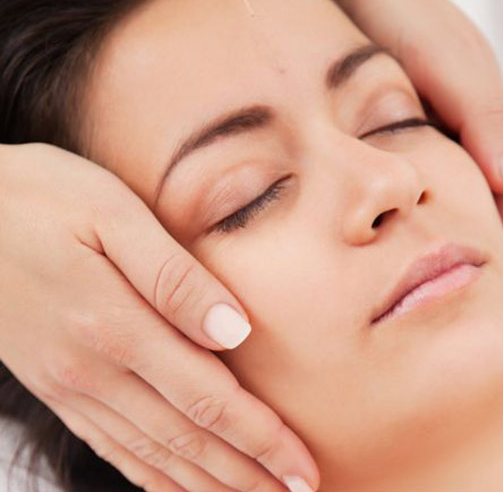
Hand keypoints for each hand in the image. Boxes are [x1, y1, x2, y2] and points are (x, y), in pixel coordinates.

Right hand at [0, 143, 318, 490]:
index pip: (207, 399)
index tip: (302, 466)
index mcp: (115, 325)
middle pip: (187, 439)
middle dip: (248, 472)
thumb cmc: (42, 198)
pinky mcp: (57, 386)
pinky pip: (113, 446)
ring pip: (152, 454)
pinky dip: (153, 477)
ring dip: (208, 485)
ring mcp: (70, 385)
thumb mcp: (111, 214)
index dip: (261, 438)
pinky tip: (177, 488)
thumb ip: (174, 276)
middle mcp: (92, 371)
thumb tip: (235, 330)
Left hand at [320, 0, 502, 385]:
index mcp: (494, 153)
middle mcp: (480, 164)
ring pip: (478, 245)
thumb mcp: (455, 75)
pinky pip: (444, 222)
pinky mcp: (423, 158)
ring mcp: (454, 164)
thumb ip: (487, 126)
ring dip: (492, 299)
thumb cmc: (413, 29)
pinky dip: (452, 263)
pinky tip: (443, 289)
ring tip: (502, 349)